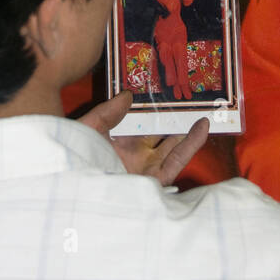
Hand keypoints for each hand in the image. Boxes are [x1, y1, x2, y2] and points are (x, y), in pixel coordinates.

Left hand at [79, 90, 209, 184]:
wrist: (75, 187)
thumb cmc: (76, 156)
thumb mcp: (89, 128)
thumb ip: (108, 112)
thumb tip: (128, 94)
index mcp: (118, 144)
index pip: (141, 124)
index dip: (155, 110)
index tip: (168, 92)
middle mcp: (134, 156)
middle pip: (161, 136)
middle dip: (176, 121)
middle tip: (192, 101)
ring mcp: (146, 168)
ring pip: (174, 147)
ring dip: (188, 131)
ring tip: (204, 112)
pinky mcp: (155, 180)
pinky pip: (177, 160)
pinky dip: (191, 144)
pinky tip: (201, 127)